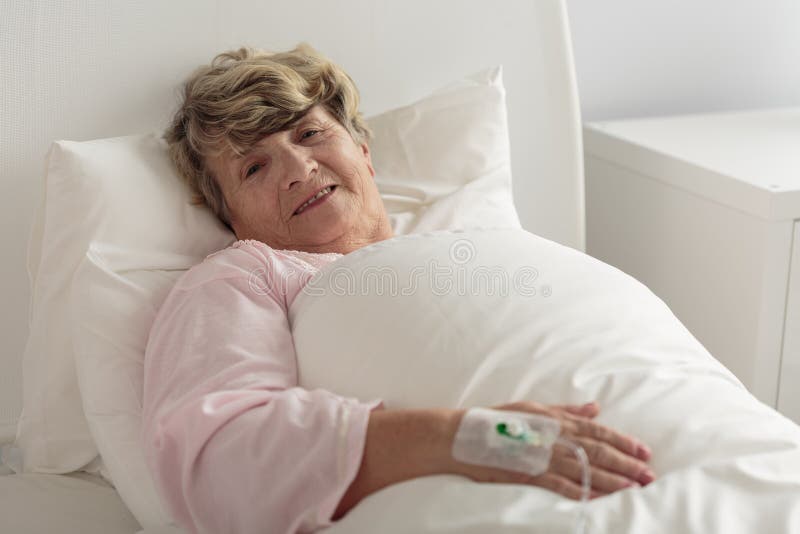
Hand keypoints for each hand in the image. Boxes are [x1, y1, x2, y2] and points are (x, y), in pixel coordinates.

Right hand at [449, 400, 655, 499]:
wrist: (464, 435)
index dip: (623, 441)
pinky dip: (582, 492)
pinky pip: (561, 485)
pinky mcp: (530, 474)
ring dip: (613, 480)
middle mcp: (554, 438)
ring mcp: (543, 457)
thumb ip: (567, 411)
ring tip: (634, 489)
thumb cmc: (498, 420)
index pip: (598, 431)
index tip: (644, 451)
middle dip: (626, 464)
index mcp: (557, 421)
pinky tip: (599, 499)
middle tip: (649, 475)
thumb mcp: (534, 408)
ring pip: (586, 470)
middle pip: (598, 452)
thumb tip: (595, 407)